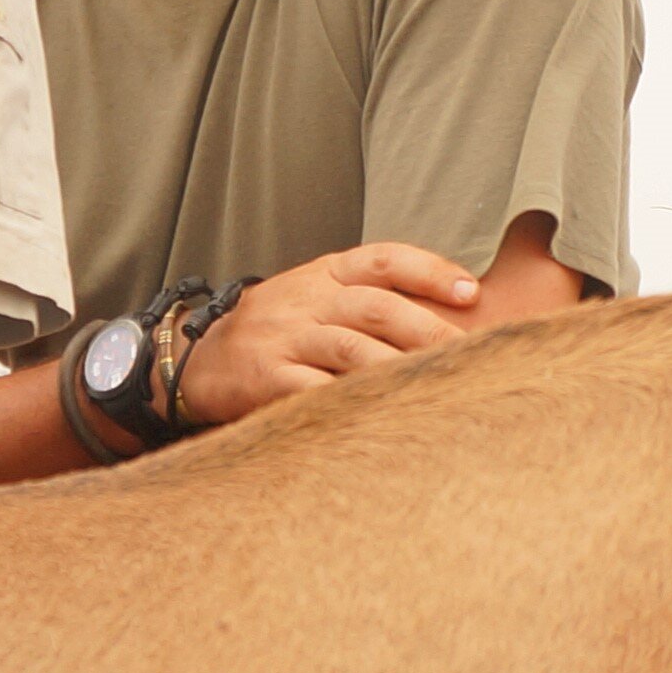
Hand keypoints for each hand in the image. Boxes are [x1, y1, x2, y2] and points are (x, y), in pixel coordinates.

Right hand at [167, 243, 481, 426]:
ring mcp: (285, 337)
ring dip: (399, 368)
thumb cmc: (277, 330)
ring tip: (436, 386)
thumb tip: (449, 313)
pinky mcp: (266, 376)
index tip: (472, 293)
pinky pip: (315, 389)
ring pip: (352, 348)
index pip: (384, 259)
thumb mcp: (316, 295)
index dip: (431, 271)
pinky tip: (384, 413)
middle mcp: (307, 299)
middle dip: (430, 331)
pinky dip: (352, 401)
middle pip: (378, 308)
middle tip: (471, 356)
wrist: (199, 357)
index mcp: (325, 273)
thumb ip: (368, 298)